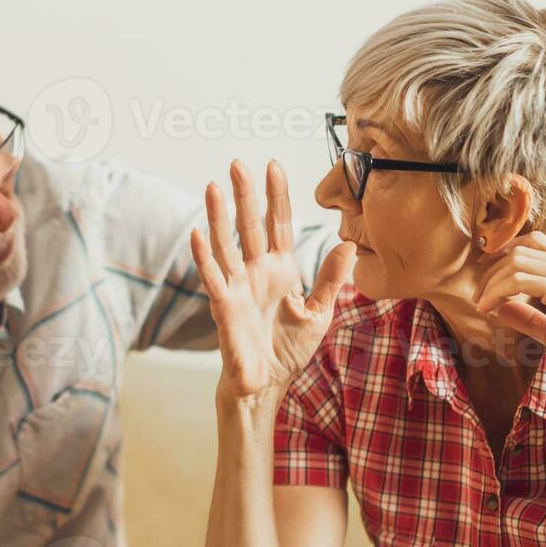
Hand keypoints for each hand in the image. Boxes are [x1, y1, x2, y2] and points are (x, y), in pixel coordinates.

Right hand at [193, 160, 356, 400]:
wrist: (268, 384)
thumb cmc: (288, 350)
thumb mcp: (319, 312)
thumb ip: (330, 279)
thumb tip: (349, 244)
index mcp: (280, 269)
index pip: (278, 224)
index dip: (276, 196)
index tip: (274, 166)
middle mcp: (256, 272)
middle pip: (249, 225)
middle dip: (244, 195)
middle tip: (238, 162)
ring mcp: (238, 287)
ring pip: (225, 244)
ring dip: (218, 216)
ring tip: (213, 186)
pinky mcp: (224, 306)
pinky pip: (212, 277)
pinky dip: (203, 256)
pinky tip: (197, 233)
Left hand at [474, 232, 545, 394]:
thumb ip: (527, 315)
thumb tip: (499, 307)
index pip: (534, 242)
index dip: (504, 251)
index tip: (485, 271)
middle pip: (521, 249)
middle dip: (492, 269)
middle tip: (478, 293)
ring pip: (516, 262)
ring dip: (491, 282)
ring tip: (481, 304)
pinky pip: (518, 280)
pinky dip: (496, 292)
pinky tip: (488, 308)